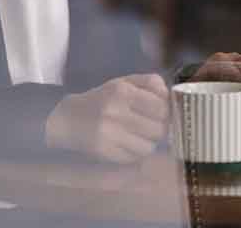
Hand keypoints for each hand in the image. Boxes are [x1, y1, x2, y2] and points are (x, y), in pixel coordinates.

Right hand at [45, 74, 168, 162]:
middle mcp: (115, 111)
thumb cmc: (103, 98)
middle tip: (151, 126)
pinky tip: (126, 144)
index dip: (166, 112)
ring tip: (138, 136)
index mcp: (122, 91)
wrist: (69, 118)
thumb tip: (171, 96)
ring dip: (148, 143)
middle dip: (159, 129)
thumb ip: (150, 83)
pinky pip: (134, 157)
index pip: (161, 107)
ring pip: (149, 146)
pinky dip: (135, 153)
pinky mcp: (104, 151)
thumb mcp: (123, 82)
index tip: (161, 114)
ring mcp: (109, 133)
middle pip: (158, 129)